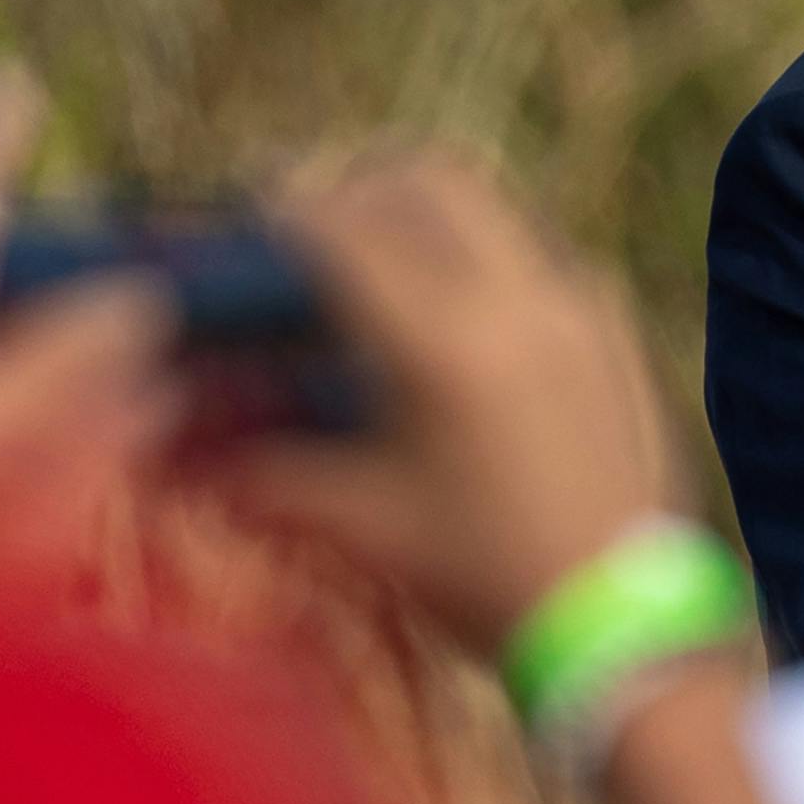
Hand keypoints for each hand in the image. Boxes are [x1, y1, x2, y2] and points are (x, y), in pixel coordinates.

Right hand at [219, 151, 687, 649]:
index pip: (345, 226)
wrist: (630, 624)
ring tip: (377, 271)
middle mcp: (526, 298)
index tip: (242, 215)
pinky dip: (485, 258)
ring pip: (495, 208)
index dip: (281, 207)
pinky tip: (454, 322)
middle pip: (429, 179)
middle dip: (359, 186)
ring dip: (426, 217)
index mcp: (449, 340)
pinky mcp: (620, 332)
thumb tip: (174, 446)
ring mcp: (587, 307)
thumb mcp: (359, 525)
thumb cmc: (485, 577)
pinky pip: (543, 256)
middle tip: (311, 226)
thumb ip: (258, 471)